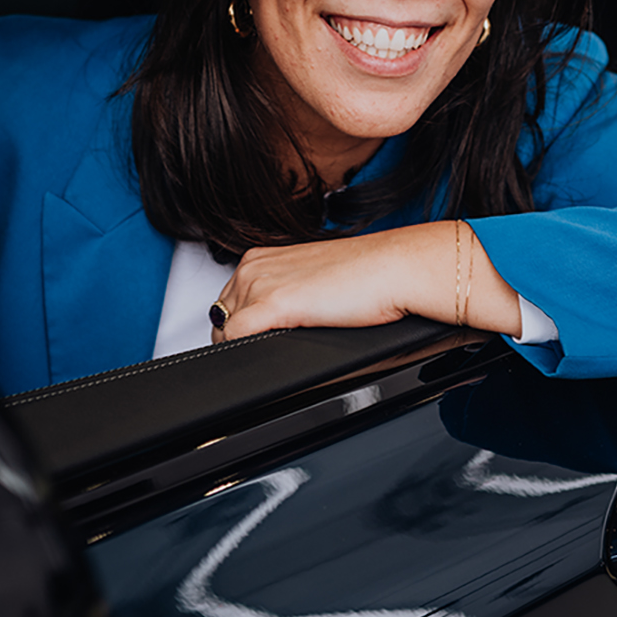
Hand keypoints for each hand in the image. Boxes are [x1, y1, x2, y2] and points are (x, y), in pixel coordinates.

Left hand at [211, 221, 521, 342]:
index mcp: (260, 258)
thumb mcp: (313, 284)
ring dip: (246, 349)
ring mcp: (258, 284)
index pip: (227, 304)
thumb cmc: (367, 277)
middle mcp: (253, 266)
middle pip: (222, 320)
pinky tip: (274, 358)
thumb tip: (274, 331)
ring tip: (280, 353)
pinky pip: (236, 339)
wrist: (395, 268)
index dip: (240, 329)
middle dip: (242, 340)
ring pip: (225, 333)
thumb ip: (286, 299)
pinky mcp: (272, 304)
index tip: (259, 342)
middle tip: (274, 352)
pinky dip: (247, 355)